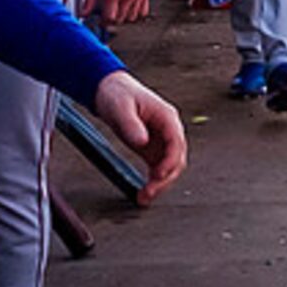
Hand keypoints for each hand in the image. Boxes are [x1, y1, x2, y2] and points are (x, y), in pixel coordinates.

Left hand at [84, 0, 151, 26]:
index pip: (110, 18)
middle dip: (113, 19)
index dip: (104, 22)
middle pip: (120, 19)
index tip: (102, 20)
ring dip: (124, 17)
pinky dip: (136, 13)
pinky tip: (129, 8)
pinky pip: (142, 12)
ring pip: (131, 18)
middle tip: (109, 14)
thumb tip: (83, 13)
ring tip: (119, 11)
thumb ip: (89, 0)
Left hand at [91, 69, 188, 204]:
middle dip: (165, 179)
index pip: (177, 143)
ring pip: (170, 167)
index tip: (158, 175)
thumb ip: (131, 125)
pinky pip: (159, 168)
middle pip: (177, 159)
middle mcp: (168, 130)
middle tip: (148, 192)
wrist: (109, 89)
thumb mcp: (121, 108)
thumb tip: (143, 142)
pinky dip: (154, 180)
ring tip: (144, 197)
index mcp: (167, 117)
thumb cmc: (118, 94)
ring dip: (161, 183)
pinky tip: (144, 190)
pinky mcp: (152, 148)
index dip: (170, 161)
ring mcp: (161, 140)